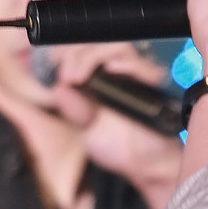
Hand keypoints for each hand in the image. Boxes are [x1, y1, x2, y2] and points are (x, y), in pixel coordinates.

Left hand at [48, 42, 182, 208]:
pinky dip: (126, 64)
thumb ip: (74, 112)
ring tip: (80, 77)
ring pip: (116, 46)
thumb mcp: (88, 132)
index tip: (54, 64)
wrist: (149, 166)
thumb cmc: (120, 148)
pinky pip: (141, 65)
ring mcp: (134, 75)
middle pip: (95, 42)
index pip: (79, 48)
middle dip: (74, 54)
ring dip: (93, 56)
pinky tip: (112, 69)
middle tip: (66, 76)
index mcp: (95, 78)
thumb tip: (59, 89)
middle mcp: (114, 72)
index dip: (64, 49)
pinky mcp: (152, 84)